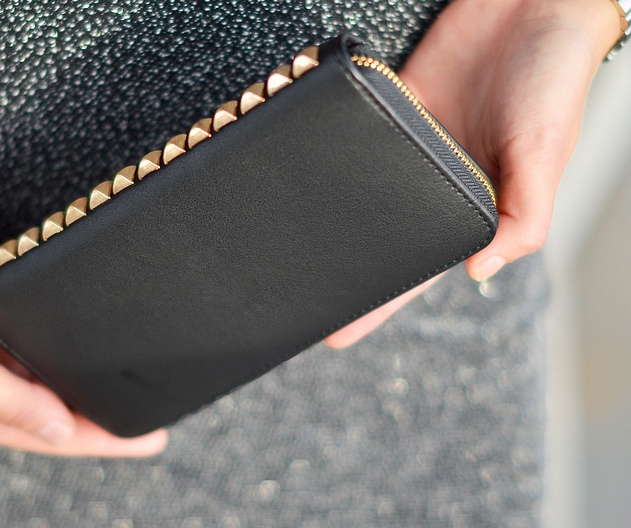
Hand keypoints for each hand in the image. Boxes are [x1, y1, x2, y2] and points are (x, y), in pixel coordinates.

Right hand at [0, 205, 167, 455]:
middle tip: (147, 420)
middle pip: (53, 412)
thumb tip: (61, 431)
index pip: (48, 436)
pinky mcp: (1, 319)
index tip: (146, 440)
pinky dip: (69, 347)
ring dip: (83, 383)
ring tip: (127, 389)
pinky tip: (94, 346)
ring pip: (50, 378)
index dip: (99, 441)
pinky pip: (43, 342)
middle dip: (96, 418)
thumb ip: (12, 402)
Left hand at [325, 0, 621, 347]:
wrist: (534, 4)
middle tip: (293, 295)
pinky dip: (333, 151)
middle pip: (378, 235)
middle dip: (340, 266)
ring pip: (360, 189)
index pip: (417, 267)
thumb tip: (479, 271)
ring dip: (331, 211)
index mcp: (473, 206)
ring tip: (288, 241)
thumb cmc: (553, 81)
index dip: (379, 302)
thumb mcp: (544, 155)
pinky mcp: (395, 104)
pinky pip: (356, 132)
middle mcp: (437, 181)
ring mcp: (412, 144)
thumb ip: (521, 216)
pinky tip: (304, 172)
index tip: (338, 332)